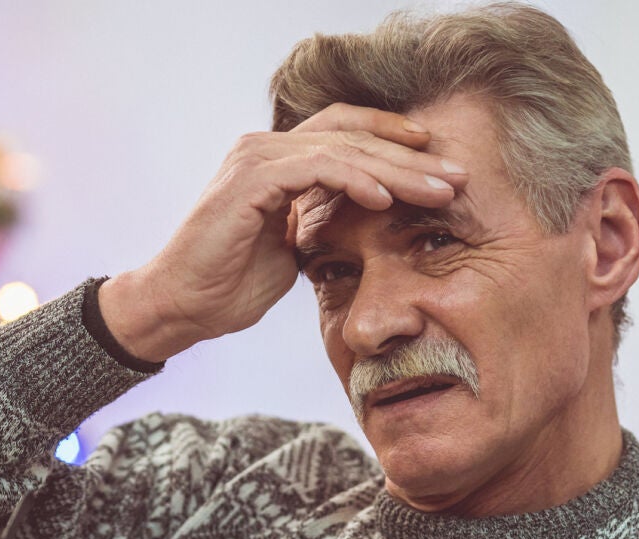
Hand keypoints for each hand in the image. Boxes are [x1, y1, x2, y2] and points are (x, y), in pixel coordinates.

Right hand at [100, 102, 466, 361]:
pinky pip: (316, 169)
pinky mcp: (250, 179)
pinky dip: (355, 181)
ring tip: (437, 191)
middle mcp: (265, 148)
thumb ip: (320, 224)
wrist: (181, 307)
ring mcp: (256, 159)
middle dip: (411, 156)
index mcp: (277, 160)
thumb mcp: (291, 250)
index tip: (441, 164)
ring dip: (396, 170)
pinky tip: (387, 201)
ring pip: (342, 148)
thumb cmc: (229, 285)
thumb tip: (363, 224)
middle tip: (458, 176)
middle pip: (353, 134)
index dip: (395, 140)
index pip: (347, 132)